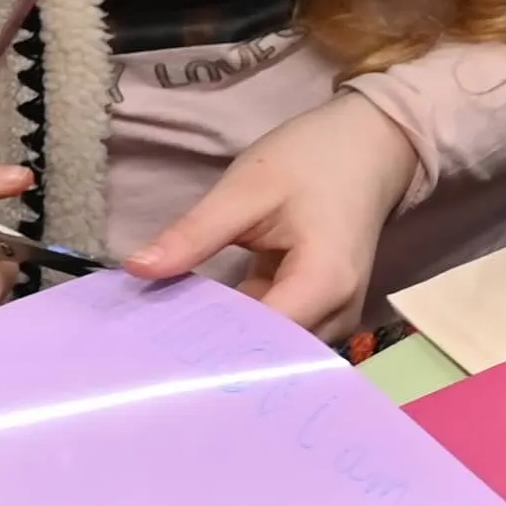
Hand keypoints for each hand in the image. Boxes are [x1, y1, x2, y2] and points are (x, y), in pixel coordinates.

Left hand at [127, 93, 420, 339]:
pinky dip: (241, 330)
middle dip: (213, 355)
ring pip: (274, 353)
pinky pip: (278, 336)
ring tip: (167, 341)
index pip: (262, 340)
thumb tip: (136, 270)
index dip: (211, 349)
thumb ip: (193, 234)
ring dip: (225, 345)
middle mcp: (337, 314)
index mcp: (324, 282)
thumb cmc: (313, 160)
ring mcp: (333, 318)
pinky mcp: (321, 313)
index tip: (156, 353)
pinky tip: (198, 324)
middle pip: (271, 356)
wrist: (370, 148)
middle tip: (150, 354)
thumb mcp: (246, 189)